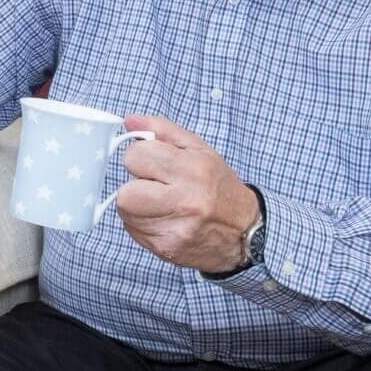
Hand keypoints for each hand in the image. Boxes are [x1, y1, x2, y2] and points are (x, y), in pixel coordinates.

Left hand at [116, 114, 259, 273]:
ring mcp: (175, 230)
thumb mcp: (199, 149)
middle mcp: (185, 202)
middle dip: (134, 185)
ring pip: (126, 213)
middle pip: (126, 193)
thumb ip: (163, 130)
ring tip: (159, 201)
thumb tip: (129, 121)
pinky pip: (133, 231)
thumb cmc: (219, 186)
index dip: (140, 156)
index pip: (135, 157)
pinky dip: (141, 222)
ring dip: (136, 205)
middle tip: (153, 184)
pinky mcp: (166, 249)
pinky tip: (162, 217)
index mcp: (193, 169)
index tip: (153, 161)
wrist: (244, 232)